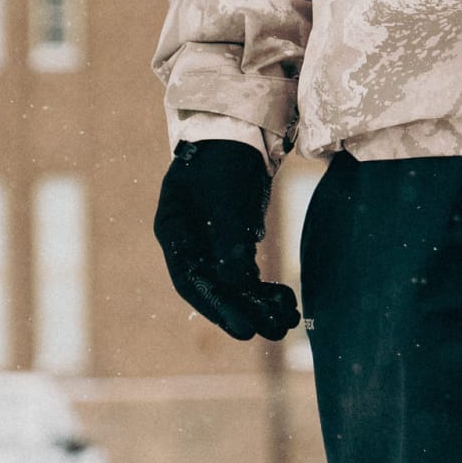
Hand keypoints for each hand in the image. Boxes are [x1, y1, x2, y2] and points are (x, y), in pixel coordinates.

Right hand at [154, 140, 300, 340]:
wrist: (237, 131)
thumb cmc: (223, 157)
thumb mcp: (224, 195)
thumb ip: (228, 237)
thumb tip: (237, 282)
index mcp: (174, 230)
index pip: (190, 278)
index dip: (216, 305)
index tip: (243, 327)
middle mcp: (188, 243)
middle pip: (213, 287)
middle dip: (243, 312)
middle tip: (273, 331)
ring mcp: (209, 244)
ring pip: (233, 284)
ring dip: (259, 304)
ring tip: (288, 323)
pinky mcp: (232, 242)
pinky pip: (247, 274)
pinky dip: (266, 288)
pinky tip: (287, 300)